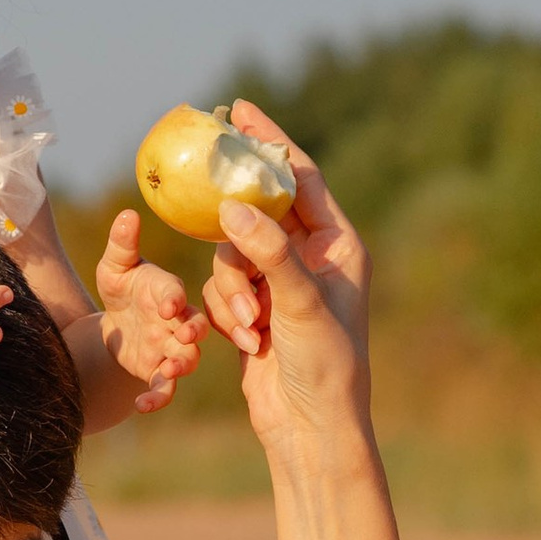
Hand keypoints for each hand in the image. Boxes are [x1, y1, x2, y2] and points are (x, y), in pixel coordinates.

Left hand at [93, 209, 206, 410]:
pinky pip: (165, 388)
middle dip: (193, 333)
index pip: (176, 293)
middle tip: (184, 339)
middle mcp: (177, 321)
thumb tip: (127, 214)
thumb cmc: (122, 286)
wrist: (118, 324)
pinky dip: (157, 397)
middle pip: (195, 328)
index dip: (175, 299)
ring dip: (180, 366)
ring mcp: (171, 348)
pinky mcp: (160, 371)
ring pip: (186, 360)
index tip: (168, 305)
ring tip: (167, 371)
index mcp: (168, 291)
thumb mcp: (115, 266)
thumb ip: (122, 244)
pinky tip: (141, 404)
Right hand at [195, 105, 372, 455]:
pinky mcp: (254, 309)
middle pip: (260, 210)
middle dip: (235, 217)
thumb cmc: (323, 367)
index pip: (301, 178)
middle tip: (202, 176)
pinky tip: (245, 342)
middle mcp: (311, 258)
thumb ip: (269, 252)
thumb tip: (232, 206)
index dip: (269, 142)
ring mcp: (280, 283)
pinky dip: (227, 312)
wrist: (308, 429)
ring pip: (233, 254)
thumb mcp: (300, 304)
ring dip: (233, 290)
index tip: (238, 110)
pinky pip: (223, 288)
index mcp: (338, 246)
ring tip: (251, 326)